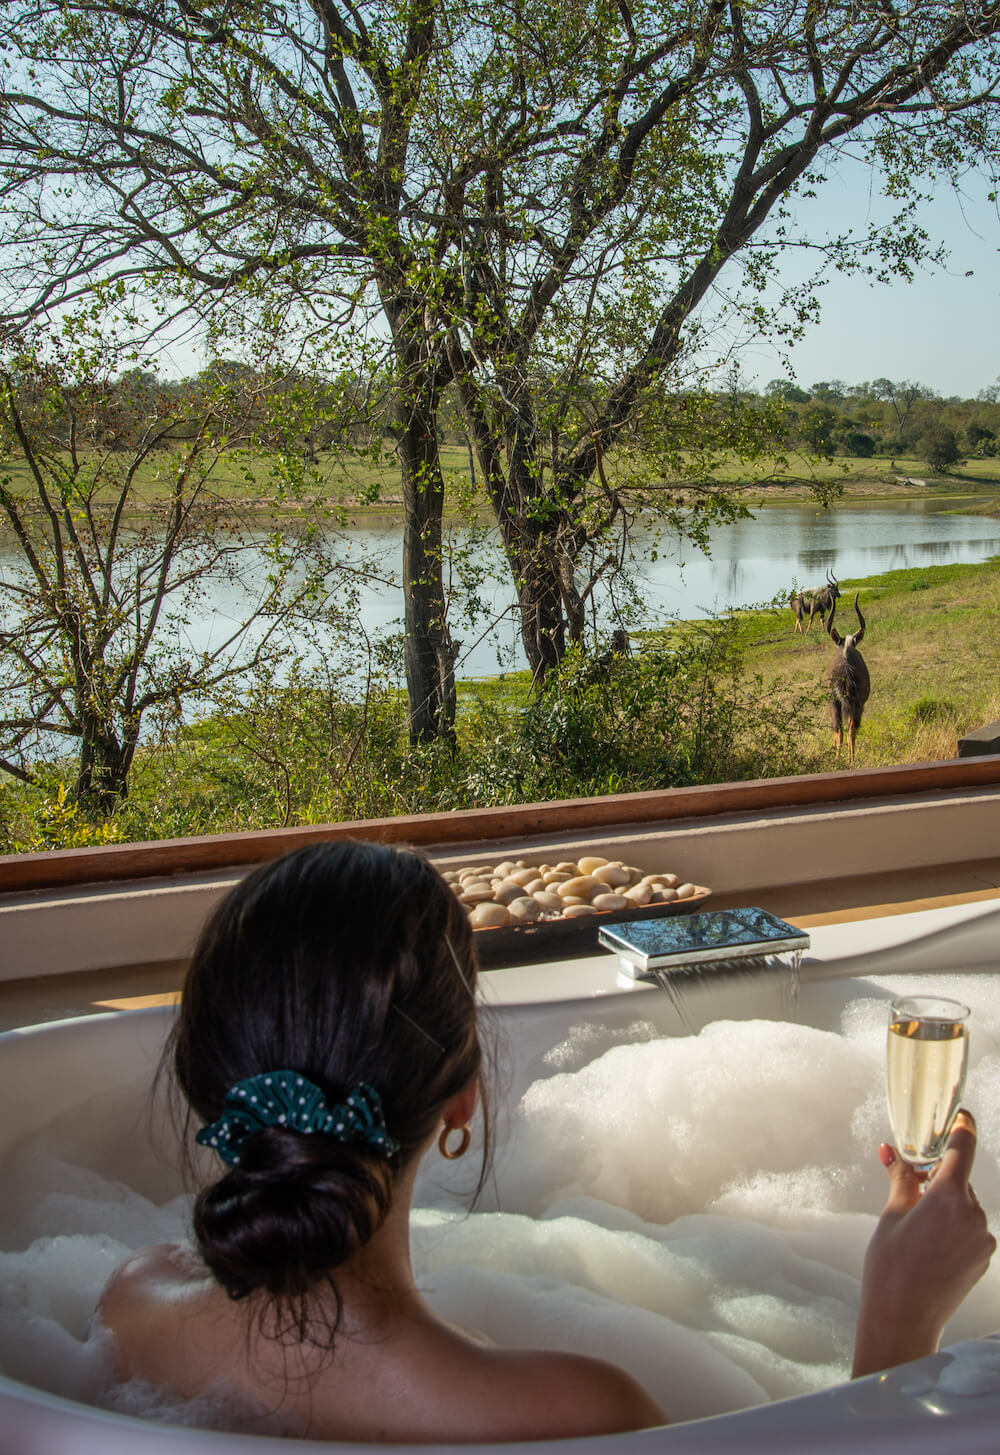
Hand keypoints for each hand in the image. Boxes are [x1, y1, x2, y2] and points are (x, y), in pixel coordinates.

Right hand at [852, 1110, 994, 1378]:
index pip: (963, 1148)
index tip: (958, 1115)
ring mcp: (982, 1238)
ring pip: (964, 1204)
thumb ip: (901, 1179)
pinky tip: (929, 1242)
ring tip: (916, 1224)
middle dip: (937, 1176)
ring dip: (944, 1203)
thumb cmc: (890, 1268)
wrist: (903, 1320)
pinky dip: (952, 1224)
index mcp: (948, 1198)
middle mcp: (973, 1215)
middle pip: (959, 1179)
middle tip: (912, 1182)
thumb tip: (893, 1151)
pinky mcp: (984, 1257)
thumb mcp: (891, 1215)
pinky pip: (970, 1226)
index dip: (961, 1127)